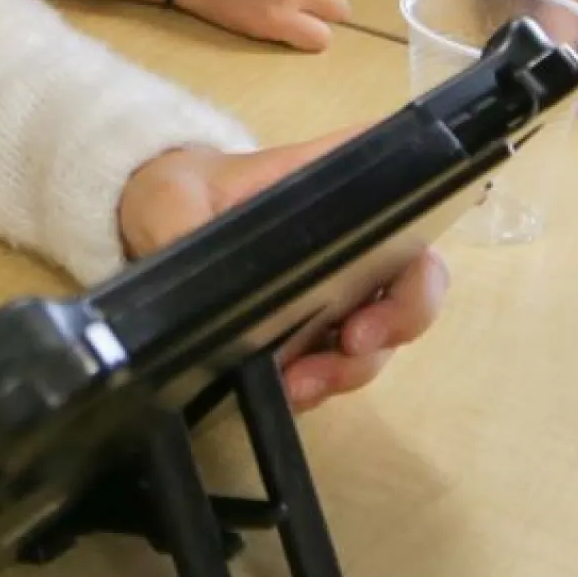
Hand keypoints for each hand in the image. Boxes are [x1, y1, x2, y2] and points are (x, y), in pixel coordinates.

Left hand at [118, 136, 450, 412]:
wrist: (152, 234)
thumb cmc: (177, 194)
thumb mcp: (171, 198)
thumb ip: (182, 222)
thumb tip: (194, 264)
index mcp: (331, 184)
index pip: (405, 183)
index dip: (425, 210)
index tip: (410, 247)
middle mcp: (353, 240)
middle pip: (418, 273)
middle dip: (404, 315)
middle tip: (358, 339)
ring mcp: (341, 293)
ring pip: (386, 333)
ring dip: (357, 364)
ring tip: (306, 382)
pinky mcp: (317, 337)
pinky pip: (342, 367)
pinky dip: (327, 384)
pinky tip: (293, 393)